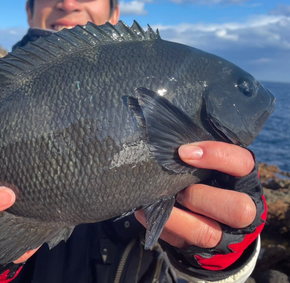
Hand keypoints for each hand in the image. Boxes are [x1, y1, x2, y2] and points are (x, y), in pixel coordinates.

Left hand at [135, 141, 256, 248]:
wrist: (208, 214)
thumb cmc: (203, 176)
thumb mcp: (206, 162)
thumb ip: (193, 153)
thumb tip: (161, 140)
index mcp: (243, 178)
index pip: (241, 163)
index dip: (215, 156)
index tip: (183, 153)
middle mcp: (244, 207)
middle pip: (238, 209)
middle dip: (200, 197)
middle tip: (179, 189)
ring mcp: (227, 234)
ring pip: (208, 233)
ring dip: (178, 218)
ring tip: (158, 202)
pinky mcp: (205, 250)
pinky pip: (184, 244)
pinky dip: (163, 227)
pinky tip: (145, 213)